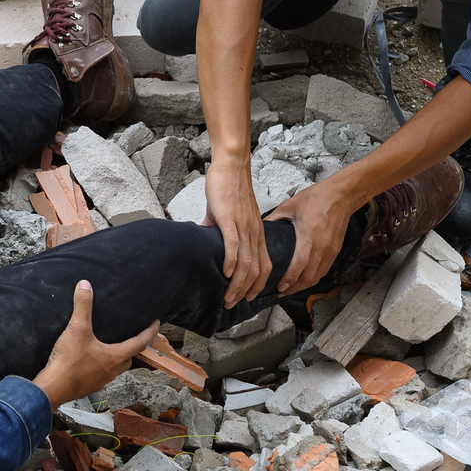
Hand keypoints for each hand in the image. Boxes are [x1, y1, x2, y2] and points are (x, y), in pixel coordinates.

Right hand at [33, 280, 161, 408]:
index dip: (150, 332)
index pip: (140, 343)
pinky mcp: (87, 386)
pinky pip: (99, 375)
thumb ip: (83, 306)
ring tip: (108, 348)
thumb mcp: (77, 329)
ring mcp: (100, 381)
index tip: (156, 324)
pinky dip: (98, 367)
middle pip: (128, 358)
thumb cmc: (69, 361)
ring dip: (114, 359)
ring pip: (114, 369)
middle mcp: (111, 371)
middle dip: (132, 348)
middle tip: (132, 337)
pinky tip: (88, 361)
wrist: (53, 388)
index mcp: (115, 357)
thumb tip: (85, 285)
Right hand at [204, 156, 269, 308]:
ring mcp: (243, 226)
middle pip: (256, 270)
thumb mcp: (229, 215)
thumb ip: (220, 232)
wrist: (231, 166)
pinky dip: (231, 261)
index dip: (258, 285)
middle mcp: (254, 232)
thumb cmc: (229, 188)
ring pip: (246, 262)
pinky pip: (234, 244)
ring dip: (237, 284)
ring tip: (228, 297)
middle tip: (232, 304)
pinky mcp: (230, 218)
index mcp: (256, 233)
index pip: (263, 265)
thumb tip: (207, 242)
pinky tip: (226, 273)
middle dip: (245, 291)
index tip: (248, 298)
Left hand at [267, 179, 354, 296]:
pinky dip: (314, 278)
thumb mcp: (290, 205)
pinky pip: (325, 270)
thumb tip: (260, 229)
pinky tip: (304, 279)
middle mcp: (322, 244)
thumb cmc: (316, 198)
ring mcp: (331, 249)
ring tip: (291, 289)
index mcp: (309, 233)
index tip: (280, 286)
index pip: (300, 263)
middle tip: (282, 291)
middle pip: (309, 275)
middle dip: (294, 288)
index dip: (290, 278)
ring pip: (318, 276)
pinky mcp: (336, 250)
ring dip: (304, 286)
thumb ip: (274, 219)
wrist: (341, 195)